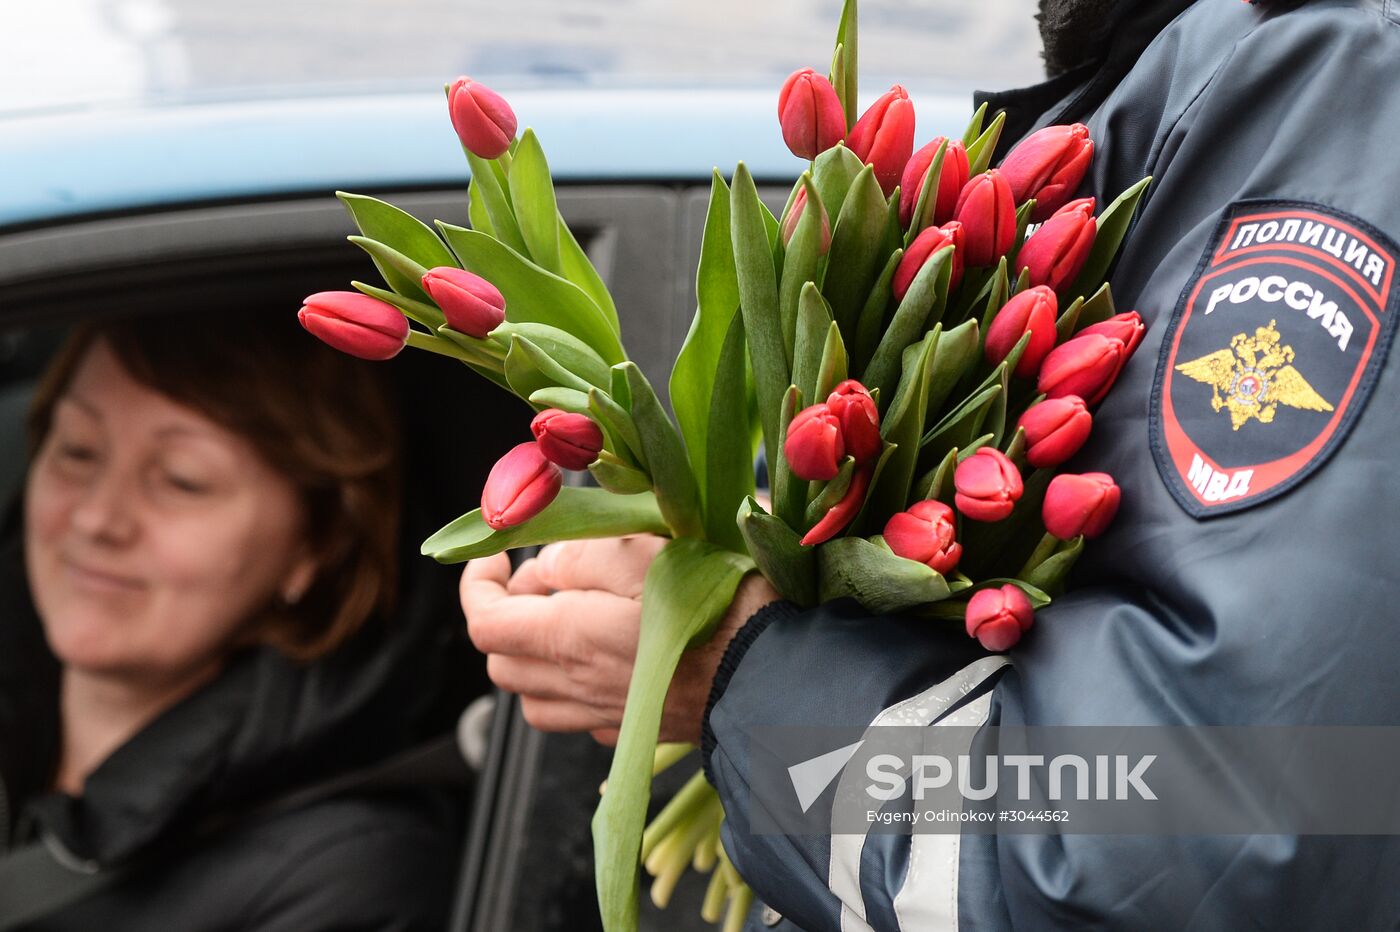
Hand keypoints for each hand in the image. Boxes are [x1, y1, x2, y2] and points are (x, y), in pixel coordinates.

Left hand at [460, 535, 779, 745]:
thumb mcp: (643, 550)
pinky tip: (608, 656)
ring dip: (534, 656)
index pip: (483, 622)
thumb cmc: (716, 603)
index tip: (496, 557)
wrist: (776, 675)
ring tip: (571, 620)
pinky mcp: (634, 730)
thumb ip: (577, 555)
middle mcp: (575, 686)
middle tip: (545, 582)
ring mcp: (603, 715)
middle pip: (500, 662)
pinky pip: (577, 714)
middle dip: (506, 616)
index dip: (476, 584)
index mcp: (567, 639)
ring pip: (533, 697)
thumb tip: (545, 568)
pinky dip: (573, 685)